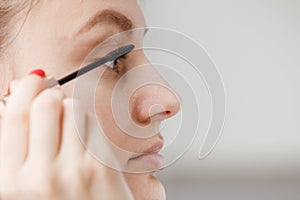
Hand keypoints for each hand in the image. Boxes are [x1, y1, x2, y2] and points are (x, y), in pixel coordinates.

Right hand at [0, 73, 132, 199]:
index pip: (13, 115)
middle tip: (50, 96)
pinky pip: (92, 123)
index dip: (22, 89)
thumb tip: (16, 95)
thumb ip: (15, 144)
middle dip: (48, 92)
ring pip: (72, 107)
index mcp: (9, 182)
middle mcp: (40, 176)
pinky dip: (86, 123)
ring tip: (68, 128)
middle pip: (45, 102)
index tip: (31, 80)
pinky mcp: (102, 167)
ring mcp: (75, 170)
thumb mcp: (21, 186)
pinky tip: (84, 140)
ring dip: (69, 109)